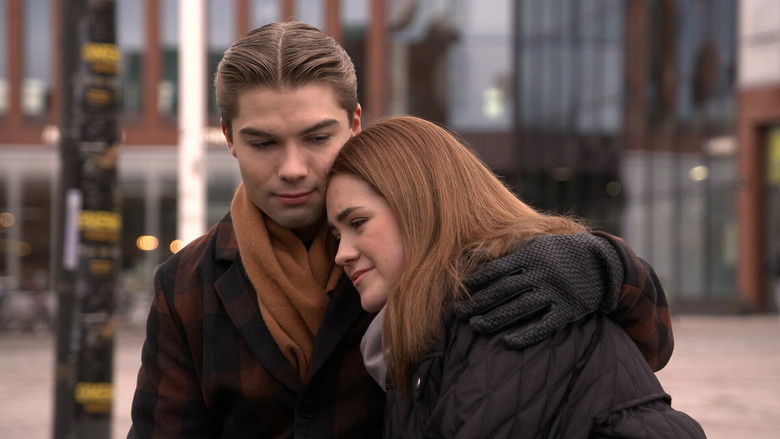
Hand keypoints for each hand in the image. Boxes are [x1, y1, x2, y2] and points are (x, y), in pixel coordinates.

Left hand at [454, 233, 623, 348]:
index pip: (497, 269)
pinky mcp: (568, 311)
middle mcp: (541, 274)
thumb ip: (508, 248)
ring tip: (476, 326)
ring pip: (520, 309)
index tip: (460, 291)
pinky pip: (544, 325)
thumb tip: (475, 254)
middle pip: (503, 291)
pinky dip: (526, 335)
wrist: (602, 263)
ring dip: (495, 319)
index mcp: (531, 255)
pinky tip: (507, 342)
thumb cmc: (560, 252)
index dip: (477, 281)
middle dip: (479, 303)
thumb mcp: (536, 242)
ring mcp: (555, 293)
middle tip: (459, 314)